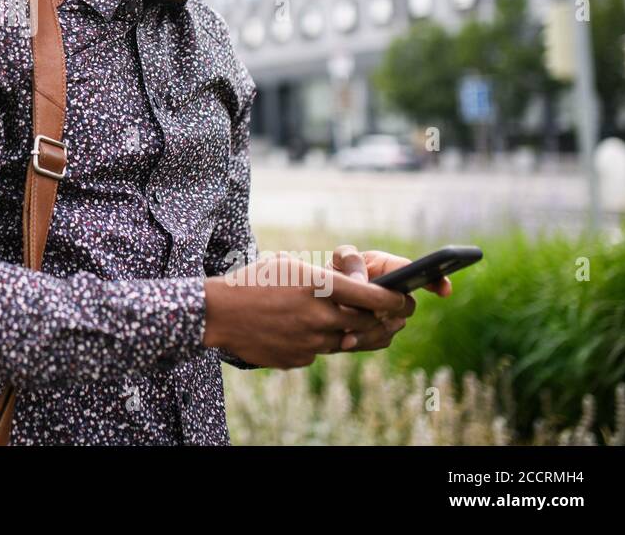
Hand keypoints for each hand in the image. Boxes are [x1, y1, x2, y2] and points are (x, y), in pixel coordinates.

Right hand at [202, 252, 408, 368]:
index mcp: (318, 286)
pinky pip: (318, 352)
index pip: (374, 296)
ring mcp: (310, 341)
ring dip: (342, 330)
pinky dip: (315, 342)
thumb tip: (355, 289)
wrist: (218, 313)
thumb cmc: (253, 281)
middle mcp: (319, 316)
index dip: (396, 300)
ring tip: (324, 318)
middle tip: (379, 313)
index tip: (406, 300)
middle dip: (376, 318)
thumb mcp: (289, 265)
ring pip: (344, 340)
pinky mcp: (298, 359)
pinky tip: (294, 330)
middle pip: (366, 323)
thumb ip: (325, 279)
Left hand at [326, 244, 449, 351]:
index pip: (419, 272)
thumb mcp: (340, 258)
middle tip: (371, 313)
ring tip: (347, 334)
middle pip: (407, 305)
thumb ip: (350, 259)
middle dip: (390, 309)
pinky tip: (345, 341)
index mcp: (391, 269)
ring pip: (393, 327)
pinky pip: (380, 341)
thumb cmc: (337, 271)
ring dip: (371, 330)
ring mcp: (393, 316)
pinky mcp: (382, 334)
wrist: (325, 298)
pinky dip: (362, 341)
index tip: (444, 291)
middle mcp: (398, 294)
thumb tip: (361, 280)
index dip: (437, 281)